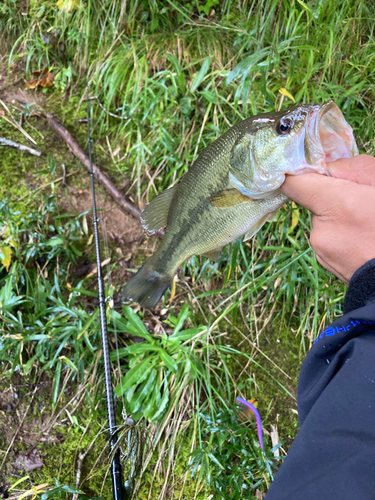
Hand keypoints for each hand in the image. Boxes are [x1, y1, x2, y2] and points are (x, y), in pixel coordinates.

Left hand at [281, 155, 374, 284]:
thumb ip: (356, 168)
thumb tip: (331, 169)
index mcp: (335, 205)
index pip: (294, 183)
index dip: (299, 173)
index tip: (313, 169)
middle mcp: (321, 230)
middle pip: (316, 201)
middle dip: (337, 196)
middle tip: (367, 201)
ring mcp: (323, 251)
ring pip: (327, 222)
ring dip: (345, 218)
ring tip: (372, 226)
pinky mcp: (329, 266)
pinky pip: (333, 241)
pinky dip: (347, 236)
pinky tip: (369, 240)